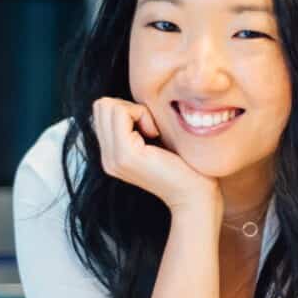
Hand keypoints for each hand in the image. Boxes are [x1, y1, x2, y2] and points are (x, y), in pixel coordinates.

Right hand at [91, 97, 222, 215]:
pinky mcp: (125, 155)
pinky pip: (122, 113)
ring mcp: (113, 158)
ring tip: (153, 132)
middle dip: (129, 107)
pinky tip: (156, 134)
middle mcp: (107, 158)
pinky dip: (141, 114)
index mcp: (113, 155)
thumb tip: (134, 101)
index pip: (102, 111)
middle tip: (152, 127)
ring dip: (135, 110)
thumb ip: (139, 126)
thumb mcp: (156, 142)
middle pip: (101, 105)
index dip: (128, 109)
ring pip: (107, 106)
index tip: (151, 127)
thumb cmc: (187, 166)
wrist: (195, 196)